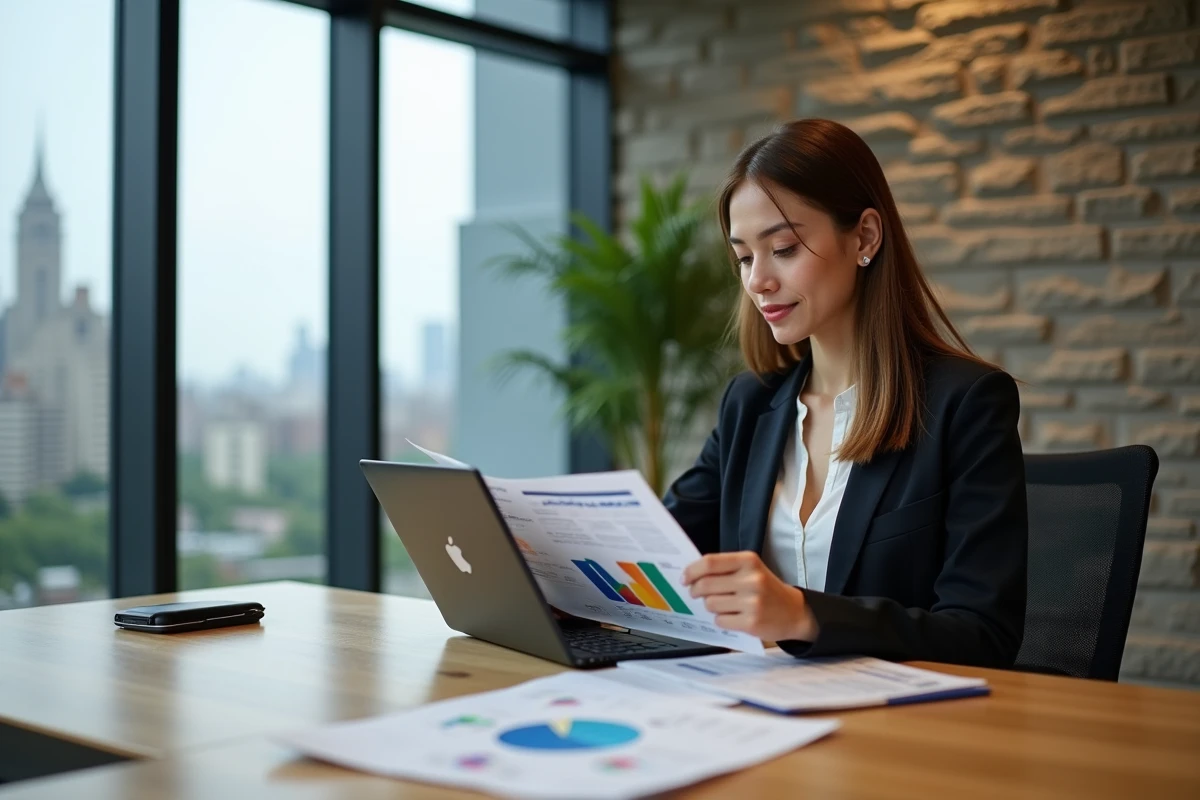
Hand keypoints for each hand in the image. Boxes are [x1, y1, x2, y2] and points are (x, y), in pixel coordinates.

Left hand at [682, 552, 818, 642]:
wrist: (794, 611)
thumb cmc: (766, 588)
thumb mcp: (751, 570)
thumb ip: (725, 569)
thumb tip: (691, 575)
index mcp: (748, 561)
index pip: (710, 562)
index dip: (692, 571)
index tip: (684, 578)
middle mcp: (752, 579)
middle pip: (705, 585)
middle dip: (695, 590)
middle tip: (695, 593)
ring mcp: (752, 602)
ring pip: (710, 604)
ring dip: (710, 606)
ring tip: (722, 605)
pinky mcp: (752, 622)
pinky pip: (720, 621)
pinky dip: (721, 620)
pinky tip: (732, 617)